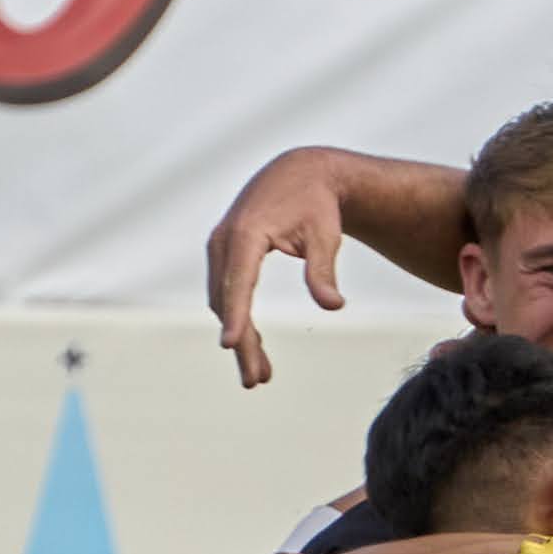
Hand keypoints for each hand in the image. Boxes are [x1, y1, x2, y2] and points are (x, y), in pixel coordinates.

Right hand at [203, 152, 350, 389]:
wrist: (301, 172)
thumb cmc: (317, 204)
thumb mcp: (325, 236)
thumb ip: (324, 271)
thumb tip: (332, 306)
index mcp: (247, 233)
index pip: (238, 282)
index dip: (235, 315)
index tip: (230, 345)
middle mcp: (225, 239)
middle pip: (227, 300)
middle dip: (241, 341)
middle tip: (257, 380)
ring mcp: (220, 245)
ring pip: (223, 300)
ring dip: (240, 336)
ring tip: (261, 374)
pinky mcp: (224, 252)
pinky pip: (227, 292)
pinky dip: (239, 319)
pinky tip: (255, 345)